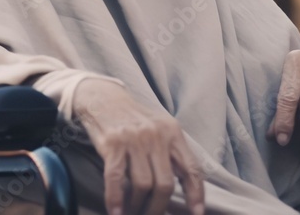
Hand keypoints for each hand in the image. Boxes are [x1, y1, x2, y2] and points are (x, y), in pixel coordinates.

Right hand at [72, 79, 204, 214]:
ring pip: (143, 184)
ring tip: (133, 212)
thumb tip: (182, 186)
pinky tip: (115, 211)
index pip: (191, 169)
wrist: (103, 97)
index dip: (196, 195)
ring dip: (137, 205)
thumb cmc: (133, 118)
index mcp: (173, 132)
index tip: (196, 214)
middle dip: (158, 207)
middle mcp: (156, 135)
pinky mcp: (112, 143)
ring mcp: (133, 139)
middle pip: (165, 183)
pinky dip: (115, 199)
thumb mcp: (159, 128)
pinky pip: (115, 178)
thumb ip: (171, 152)